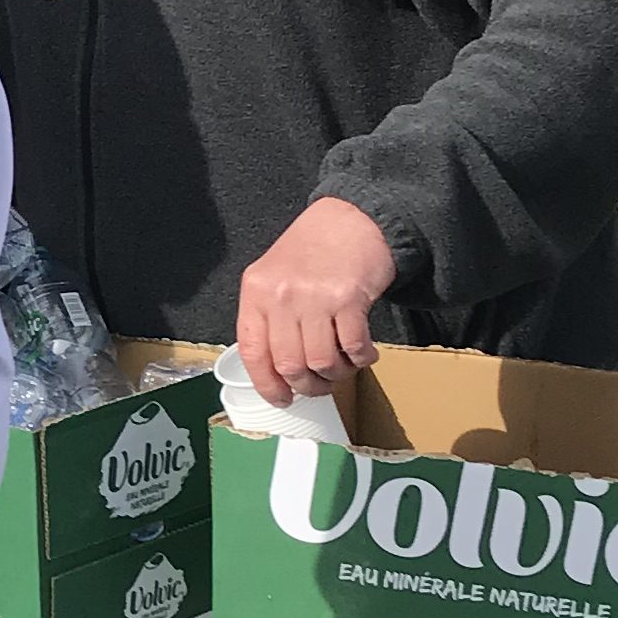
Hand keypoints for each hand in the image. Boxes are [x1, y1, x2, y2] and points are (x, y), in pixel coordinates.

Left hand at [232, 196, 396, 404]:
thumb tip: (274, 371)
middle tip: (320, 386)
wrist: (352, 218)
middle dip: (308, 386)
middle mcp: (282, 295)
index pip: (252, 352)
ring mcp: (315, 297)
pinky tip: (364, 354)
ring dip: (336, 375)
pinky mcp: (349, 298)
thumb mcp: (274, 275)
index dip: (267, 385)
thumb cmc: (312, 250)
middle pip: (289, 365)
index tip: (282, 399)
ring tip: (343, 367)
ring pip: (321, 362)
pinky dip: (360, 359)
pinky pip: (352, 347)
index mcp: (256, 291)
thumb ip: (268, 317)